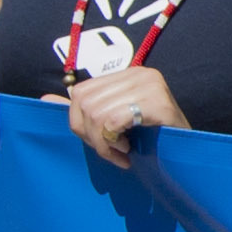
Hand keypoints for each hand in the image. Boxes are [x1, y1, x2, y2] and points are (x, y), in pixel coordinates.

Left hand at [65, 61, 187, 169]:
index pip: (81, 93)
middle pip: (86, 102)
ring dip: (103, 143)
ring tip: (120, 154)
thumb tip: (44, 98)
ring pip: (97, 113)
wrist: (186, 157)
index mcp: (127, 74)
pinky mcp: (160, 103)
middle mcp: (140, 73)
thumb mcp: (112, 123)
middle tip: (109, 152)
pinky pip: (114, 121)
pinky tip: (128, 152)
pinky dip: (114, 143)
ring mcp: (151, 85)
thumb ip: (81, 111)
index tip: (99, 143)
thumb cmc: (151, 142)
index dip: (79, 123)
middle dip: (90, 135)